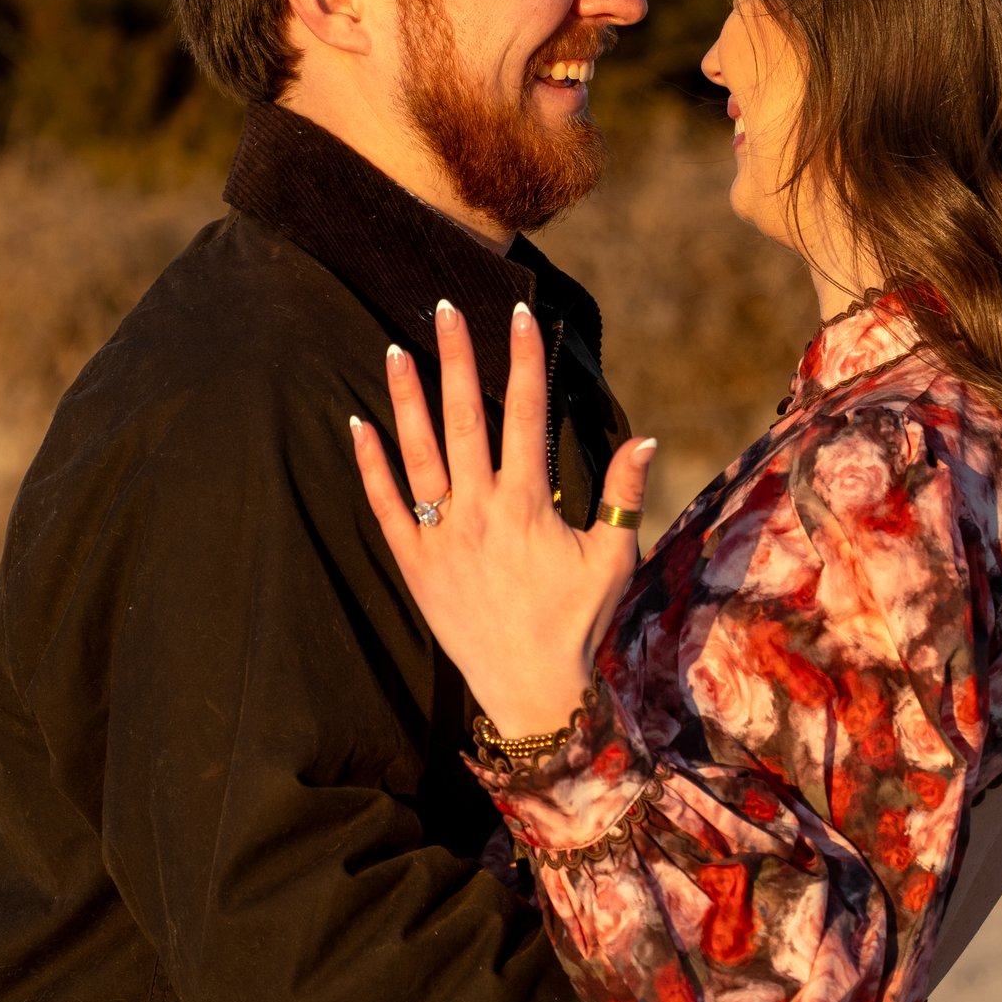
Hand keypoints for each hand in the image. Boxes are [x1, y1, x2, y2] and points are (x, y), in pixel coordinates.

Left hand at [349, 299, 656, 737]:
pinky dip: (369, 466)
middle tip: (444, 309)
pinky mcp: (414, 564)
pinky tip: (356, 423)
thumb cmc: (579, 624)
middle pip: (463, 419)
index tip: (519, 313)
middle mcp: (479, 511)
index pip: (526, 413)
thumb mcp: (613, 558)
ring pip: (417, 454)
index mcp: (528, 503)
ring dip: (405, 399)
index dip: (523, 359)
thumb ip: (625, 495)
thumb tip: (645, 438)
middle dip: (455, 360)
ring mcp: (440, 537)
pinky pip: (383, 507)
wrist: (533, 692)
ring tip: (395, 349)